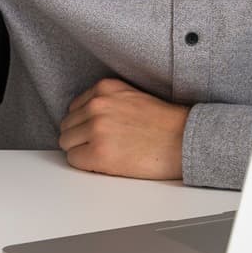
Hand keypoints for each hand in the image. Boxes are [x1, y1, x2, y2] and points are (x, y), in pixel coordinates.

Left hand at [57, 77, 189, 180]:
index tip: (98, 132)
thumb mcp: (130, 96)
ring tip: (105, 154)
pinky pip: (74, 160)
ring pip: (67, 143)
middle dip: (80, 137)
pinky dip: (86, 164)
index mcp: (104, 88)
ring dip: (82, 151)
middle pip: (67, 126)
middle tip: (102, 145)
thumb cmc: (164, 124)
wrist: (185, 141)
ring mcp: (96, 128)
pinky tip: (106, 162)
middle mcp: (97, 105)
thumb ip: (105, 100)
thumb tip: (82, 115)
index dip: (84, 124)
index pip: (74, 108)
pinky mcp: (99, 152)